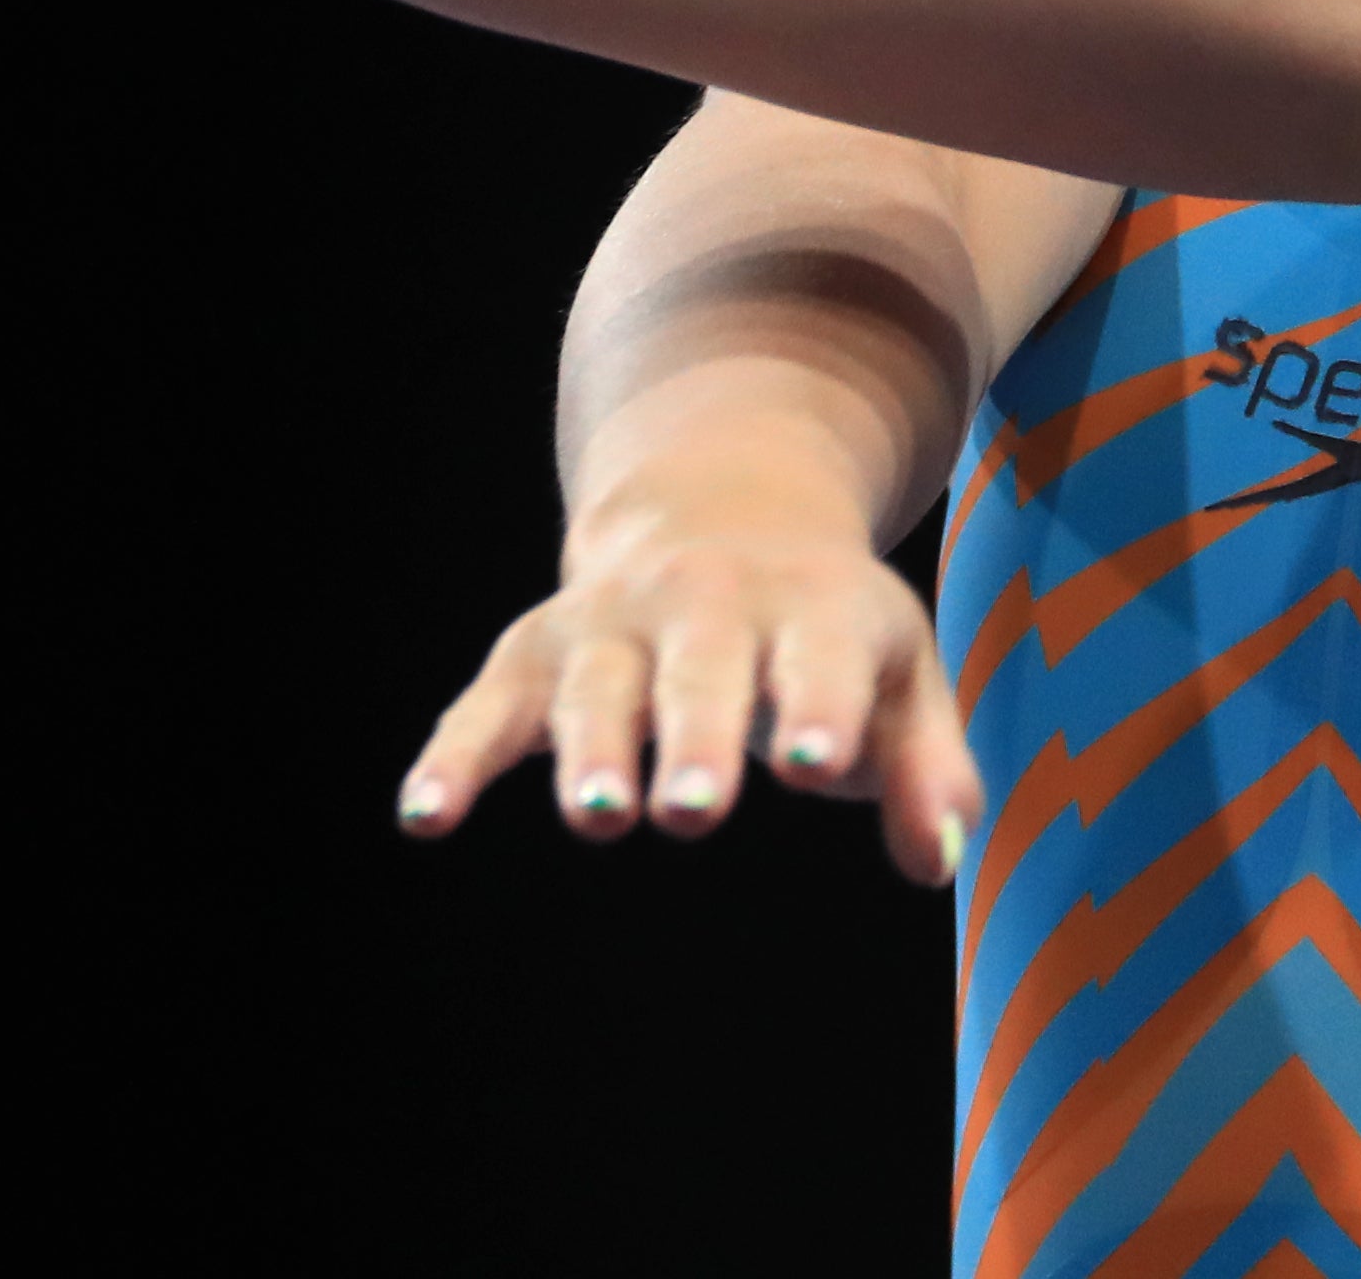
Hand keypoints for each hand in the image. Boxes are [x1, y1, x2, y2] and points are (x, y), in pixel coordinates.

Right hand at [397, 456, 983, 884]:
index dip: (818, 704)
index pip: (818, 656)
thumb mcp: (896, 670)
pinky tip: (425, 816)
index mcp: (809, 605)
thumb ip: (924, 764)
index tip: (815, 760)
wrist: (723, 501)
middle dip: (694, 737)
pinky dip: (454, 756)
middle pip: (700, 671)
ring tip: (599, 816)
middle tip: (695, 809)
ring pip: (596, 687)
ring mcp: (611, 625)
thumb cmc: (825, 623)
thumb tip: (936, 858)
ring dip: (593, 749)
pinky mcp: (535, 653)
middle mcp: (705, 604)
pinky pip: (487, 708)